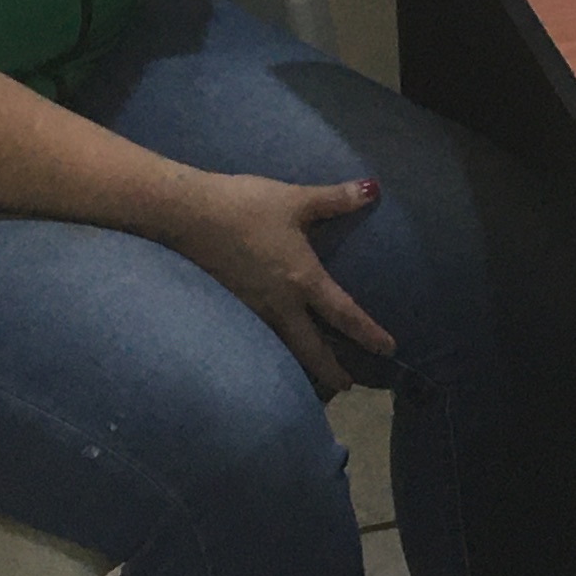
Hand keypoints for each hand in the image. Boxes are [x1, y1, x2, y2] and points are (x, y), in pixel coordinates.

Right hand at [157, 173, 397, 394]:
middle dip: (330, 371)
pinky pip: (259, 338)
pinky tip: (273, 351)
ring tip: (313, 377)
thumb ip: (336, 199)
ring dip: (300, 365)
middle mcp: (280, 304)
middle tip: (347, 387)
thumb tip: (374, 188)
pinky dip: (273, 350)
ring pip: (283, 348)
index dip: (368, 334)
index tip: (388, 350)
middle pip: (310, 348)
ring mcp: (252, 310)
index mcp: (303, 279)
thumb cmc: (246, 206)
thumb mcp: (295, 199)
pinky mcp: (230, 308)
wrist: (188, 215)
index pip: (344, 314)